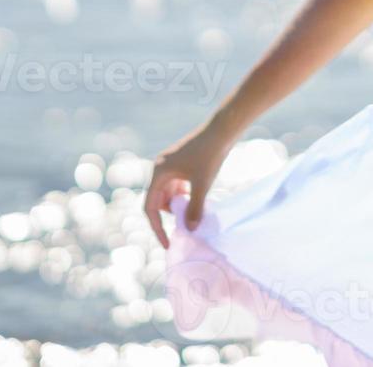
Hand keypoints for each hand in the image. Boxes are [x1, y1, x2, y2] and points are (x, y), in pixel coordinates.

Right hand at [143, 125, 231, 248]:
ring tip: (193, 214)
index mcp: (159, 172)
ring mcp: (170, 165)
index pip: (150, 207)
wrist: (222, 130)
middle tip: (184, 228)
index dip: (157, 227)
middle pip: (157, 200)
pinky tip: (197, 199)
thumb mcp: (203, 184)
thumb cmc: (210, 155)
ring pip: (167, 193)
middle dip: (169, 215)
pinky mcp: (180, 163)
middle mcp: (160, 168)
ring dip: (177, 205)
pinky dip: (183, 196)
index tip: (167, 243)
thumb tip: (190, 230)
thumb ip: (195, 208)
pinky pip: (176, 186)